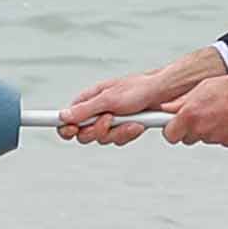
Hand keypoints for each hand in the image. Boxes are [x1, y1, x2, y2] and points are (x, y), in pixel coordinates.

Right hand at [58, 53, 217, 143]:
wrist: (163, 93)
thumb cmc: (138, 88)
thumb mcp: (109, 98)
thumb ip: (85, 110)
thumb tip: (64, 116)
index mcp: (89, 100)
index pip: (67, 117)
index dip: (65, 127)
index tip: (69, 130)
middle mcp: (98, 111)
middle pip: (84, 134)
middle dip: (98, 131)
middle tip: (109, 121)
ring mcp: (111, 121)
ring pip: (103, 139)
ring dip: (117, 132)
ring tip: (129, 121)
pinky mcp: (124, 128)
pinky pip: (119, 140)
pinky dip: (128, 134)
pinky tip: (136, 125)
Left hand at [162, 67, 227, 145]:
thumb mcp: (204, 87)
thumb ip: (182, 101)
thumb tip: (166, 108)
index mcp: (191, 115)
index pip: (169, 135)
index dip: (170, 129)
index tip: (171, 124)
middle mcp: (202, 129)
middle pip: (186, 139)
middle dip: (189, 129)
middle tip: (199, 114)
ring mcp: (216, 138)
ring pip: (203, 138)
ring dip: (206, 128)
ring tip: (219, 110)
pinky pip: (219, 139)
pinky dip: (221, 131)